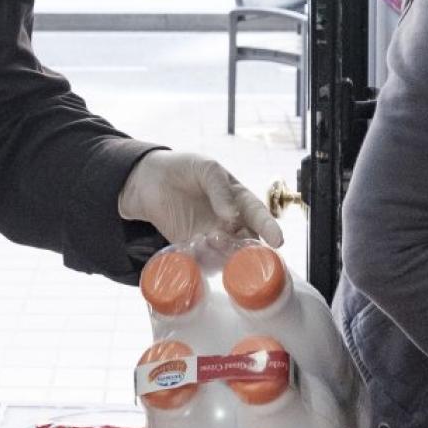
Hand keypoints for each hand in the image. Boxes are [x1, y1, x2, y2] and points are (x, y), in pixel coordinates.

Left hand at [117, 151, 282, 246]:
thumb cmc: (183, 168)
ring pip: (226, 254)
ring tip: (210, 238)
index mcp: (239, 200)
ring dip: (222, 253)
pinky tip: (194, 247)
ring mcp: (210, 235)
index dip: (270, 228)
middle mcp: (229, 222)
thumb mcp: (206, 168)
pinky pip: (201, 259)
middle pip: (247, 242)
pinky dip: (201, 259)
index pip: (259, 216)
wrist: (150, 178)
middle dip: (248, 249)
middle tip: (241, 247)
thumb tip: (232, 215)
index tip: (278, 241)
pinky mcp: (190, 246)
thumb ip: (220, 189)